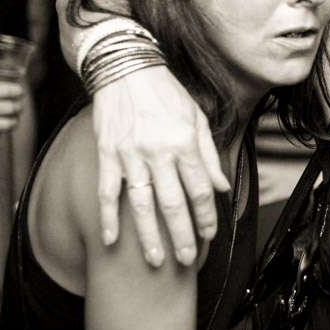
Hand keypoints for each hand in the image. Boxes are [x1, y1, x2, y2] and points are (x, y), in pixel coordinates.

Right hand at [93, 66, 227, 267]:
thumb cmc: (166, 94)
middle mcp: (159, 152)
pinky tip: (111, 240)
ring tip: (156, 260)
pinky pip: (107, 191)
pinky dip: (108, 217)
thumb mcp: (197, 118)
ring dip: (149, 236)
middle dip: (183, 235)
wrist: (126, 68)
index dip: (207, 215)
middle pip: (174, 203)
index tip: (210, 234)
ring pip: (142, 204)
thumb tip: (222, 186)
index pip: (200, 189)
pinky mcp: (107, 154)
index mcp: (184, 143)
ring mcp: (130, 155)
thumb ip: (209, 155)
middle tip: (187, 259)